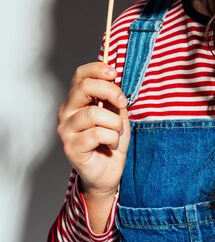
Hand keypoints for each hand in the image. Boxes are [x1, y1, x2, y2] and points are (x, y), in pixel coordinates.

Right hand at [57, 62, 130, 197]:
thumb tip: (114, 78)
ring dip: (114, 123)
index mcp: (76, 100)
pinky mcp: (70, 147)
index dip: (97, 69)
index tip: (114, 74)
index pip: (80, 75)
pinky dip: (112, 138)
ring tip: (117, 133)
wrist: (108, 172)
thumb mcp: (117, 113)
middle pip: (83, 87)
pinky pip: (97, 133)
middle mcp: (66, 112)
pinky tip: (111, 145)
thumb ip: (113, 97)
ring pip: (94, 113)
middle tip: (122, 103)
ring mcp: (66, 130)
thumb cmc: (111, 140)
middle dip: (110, 91)